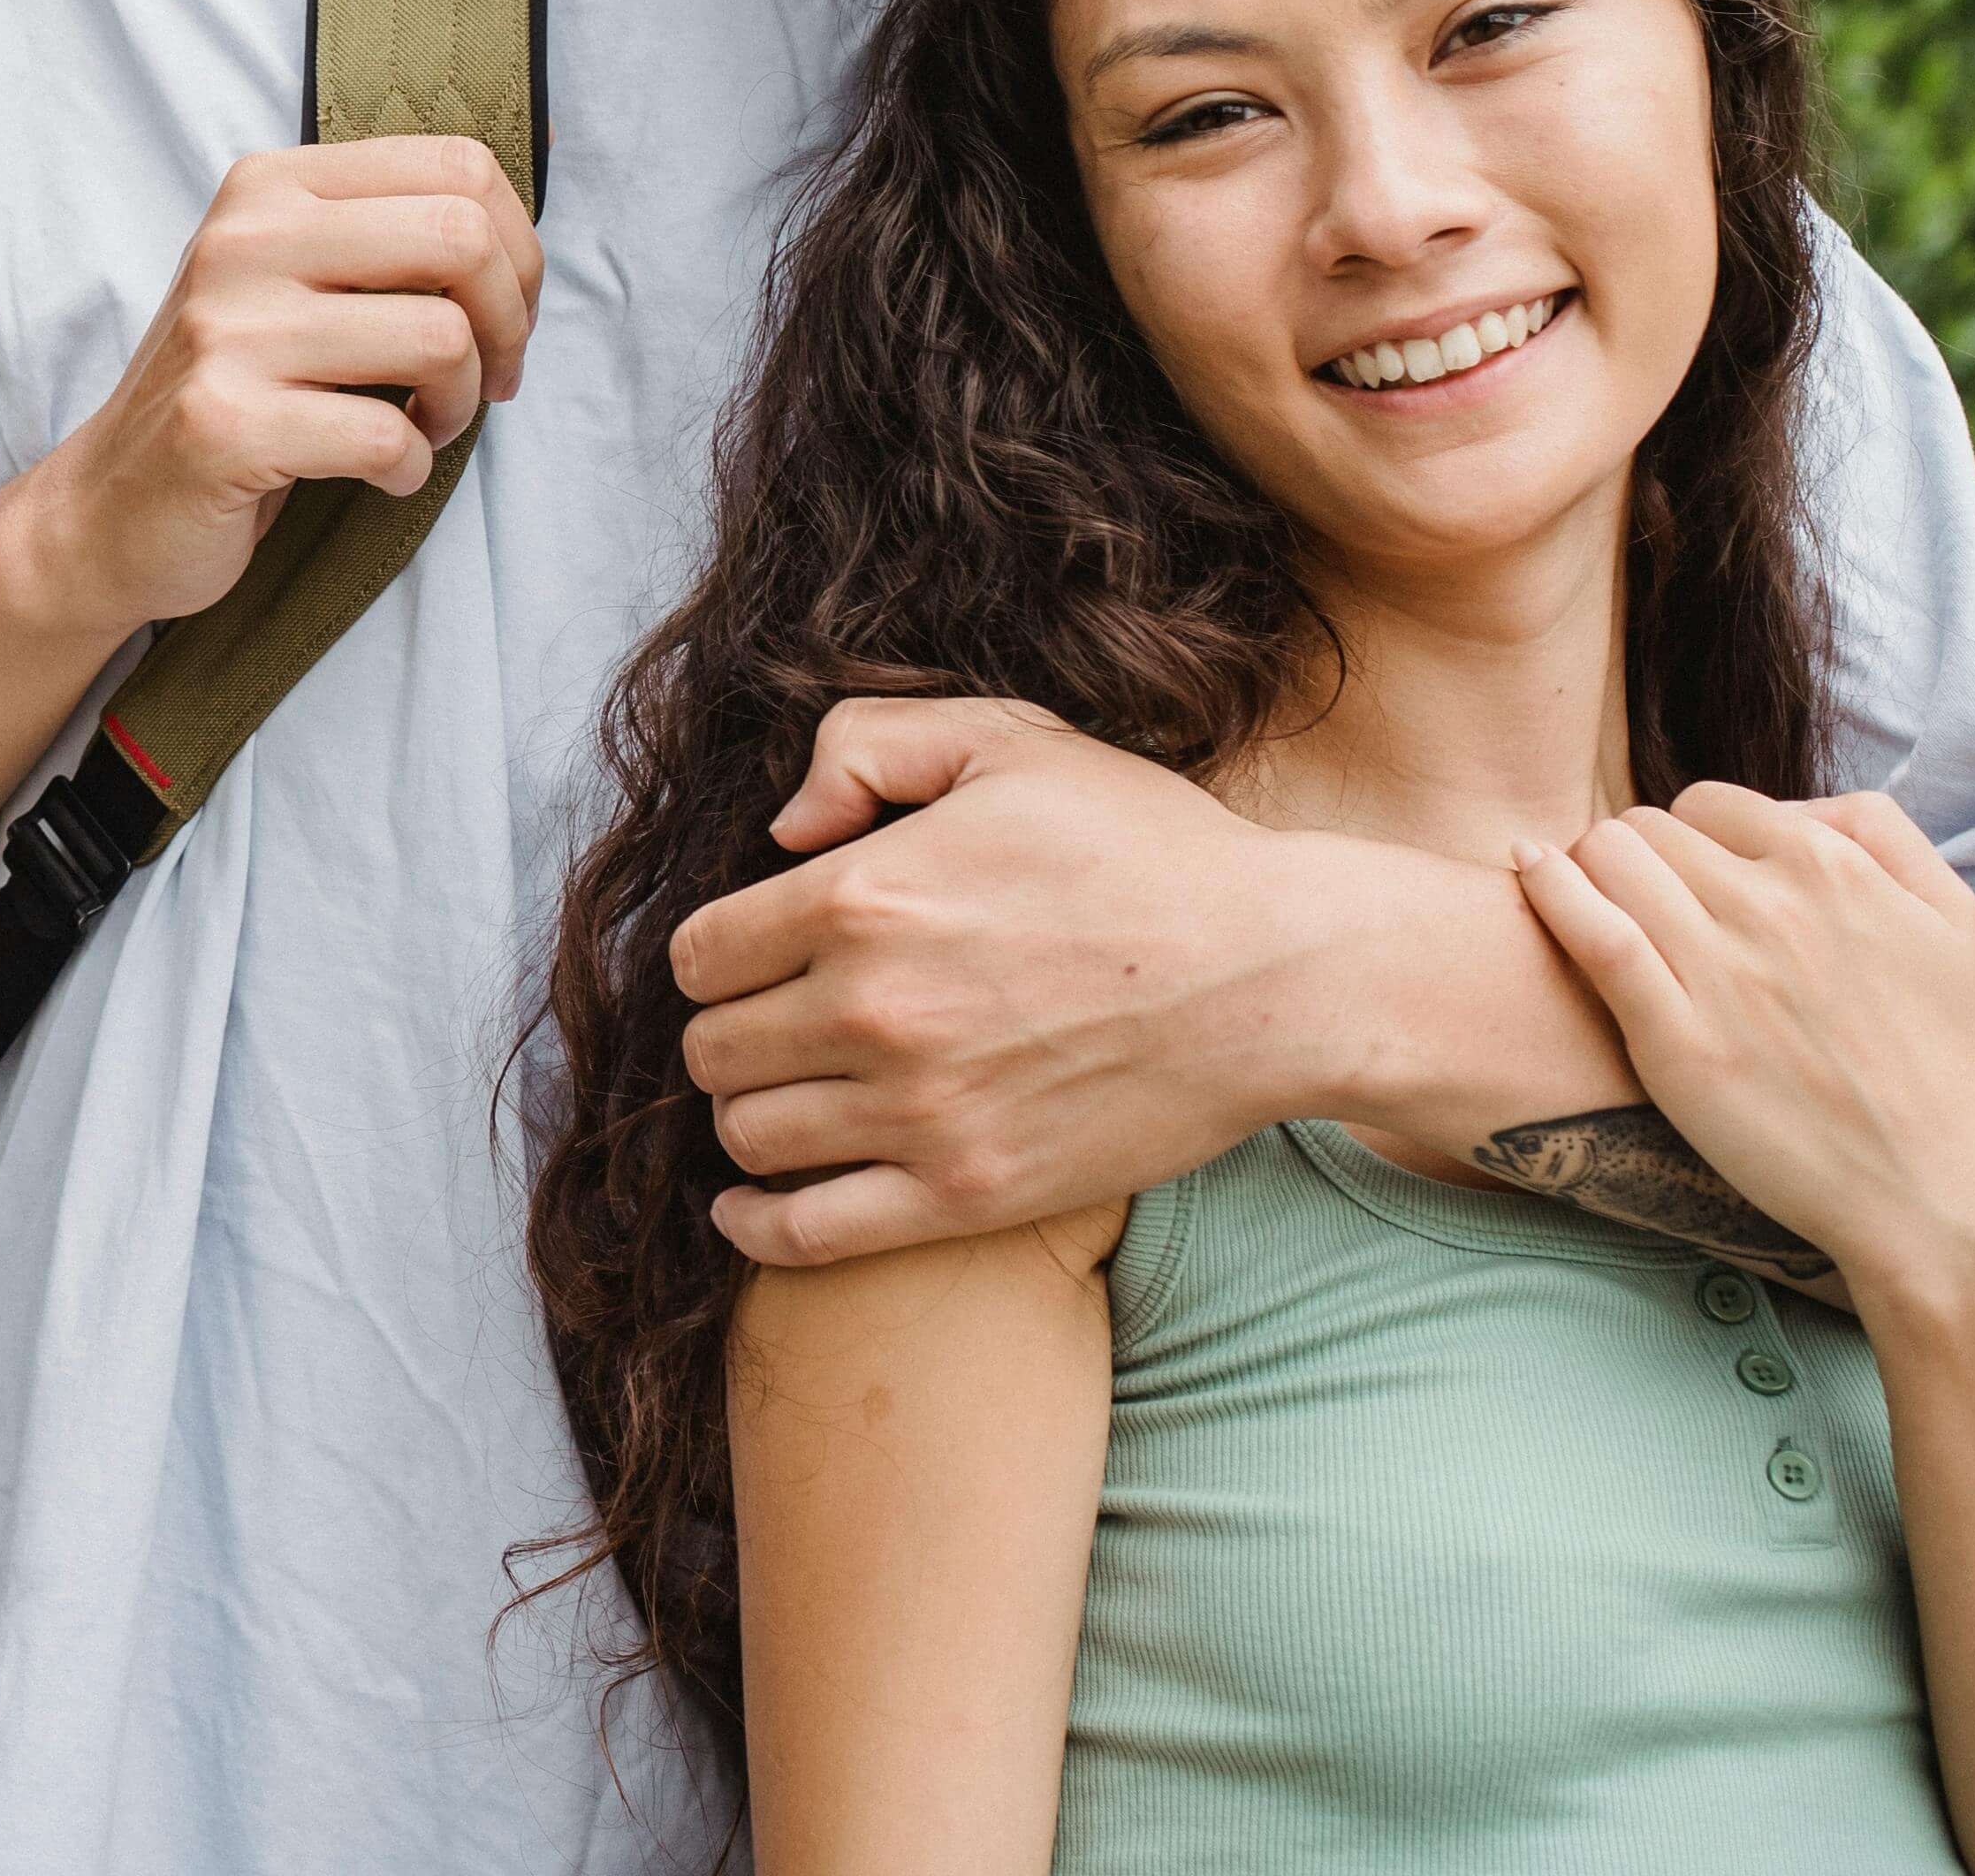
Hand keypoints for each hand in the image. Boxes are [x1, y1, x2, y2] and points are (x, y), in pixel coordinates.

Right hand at [0, 137, 538, 639]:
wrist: (109, 506)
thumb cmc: (234, 390)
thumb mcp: (291, 280)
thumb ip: (385, 236)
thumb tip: (529, 203)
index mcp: (269, 188)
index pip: (455, 165)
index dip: (516, 249)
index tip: (502, 315)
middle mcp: (242, 242)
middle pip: (461, 237)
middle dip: (508, 322)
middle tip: (486, 378)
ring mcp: (227, 332)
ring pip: (439, 336)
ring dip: (459, 403)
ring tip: (424, 426)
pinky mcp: (224, 426)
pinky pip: (386, 438)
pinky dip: (409, 468)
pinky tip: (381, 475)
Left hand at [670, 699, 1373, 1265]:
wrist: (1277, 976)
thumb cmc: (1146, 848)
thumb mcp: (1007, 739)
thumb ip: (864, 746)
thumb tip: (781, 829)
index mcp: (862, 897)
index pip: (697, 954)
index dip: (715, 955)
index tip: (753, 957)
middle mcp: (872, 1010)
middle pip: (712, 1050)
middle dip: (731, 1032)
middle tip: (777, 1024)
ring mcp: (919, 1112)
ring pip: (748, 1136)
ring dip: (753, 1116)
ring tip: (794, 1094)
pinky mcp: (968, 1194)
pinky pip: (805, 1234)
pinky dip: (757, 1225)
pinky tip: (751, 1203)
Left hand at [1511, 786, 1974, 1305]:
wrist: (1933, 1188)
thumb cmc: (1944, 1057)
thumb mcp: (1949, 915)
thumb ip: (1879, 832)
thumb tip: (1793, 805)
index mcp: (1831, 868)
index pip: (1709, 803)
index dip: (1691, 837)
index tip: (1689, 881)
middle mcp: (1772, 906)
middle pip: (1649, 828)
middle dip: (1640, 856)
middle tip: (1643, 906)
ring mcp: (1720, 972)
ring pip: (1607, 858)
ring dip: (1591, 871)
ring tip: (1598, 907)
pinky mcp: (1675, 1039)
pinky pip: (1592, 932)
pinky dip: (1550, 888)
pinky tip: (1529, 869)